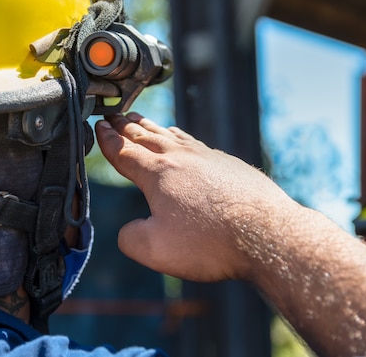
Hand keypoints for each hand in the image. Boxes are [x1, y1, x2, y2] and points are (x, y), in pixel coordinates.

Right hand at [95, 112, 298, 281]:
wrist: (267, 233)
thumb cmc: (210, 242)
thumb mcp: (156, 250)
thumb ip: (131, 237)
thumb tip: (130, 229)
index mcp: (158, 174)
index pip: (125, 151)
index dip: (108, 139)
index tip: (98, 126)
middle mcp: (181, 158)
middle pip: (146, 135)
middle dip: (125, 126)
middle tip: (113, 116)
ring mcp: (207, 157)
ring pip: (171, 135)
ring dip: (151, 127)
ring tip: (140, 120)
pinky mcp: (228, 164)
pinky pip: (195, 143)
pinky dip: (180, 137)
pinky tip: (181, 139)